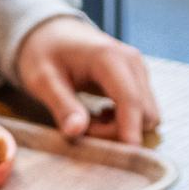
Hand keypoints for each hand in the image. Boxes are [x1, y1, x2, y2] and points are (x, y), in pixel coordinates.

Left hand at [11, 18, 157, 147]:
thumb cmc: (43, 52)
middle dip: (118, 131)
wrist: (51, 32)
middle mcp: (132, 62)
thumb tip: (77, 132)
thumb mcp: (42, 79)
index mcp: (109, 57)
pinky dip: (124, 121)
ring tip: (90, 122)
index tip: (123, 157)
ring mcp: (138, 70)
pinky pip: (141, 110)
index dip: (129, 131)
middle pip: (144, 112)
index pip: (130, 100)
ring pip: (146, 114)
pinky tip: (100, 115)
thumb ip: (61, 105)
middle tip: (83, 130)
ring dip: (121, 128)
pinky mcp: (138, 78)